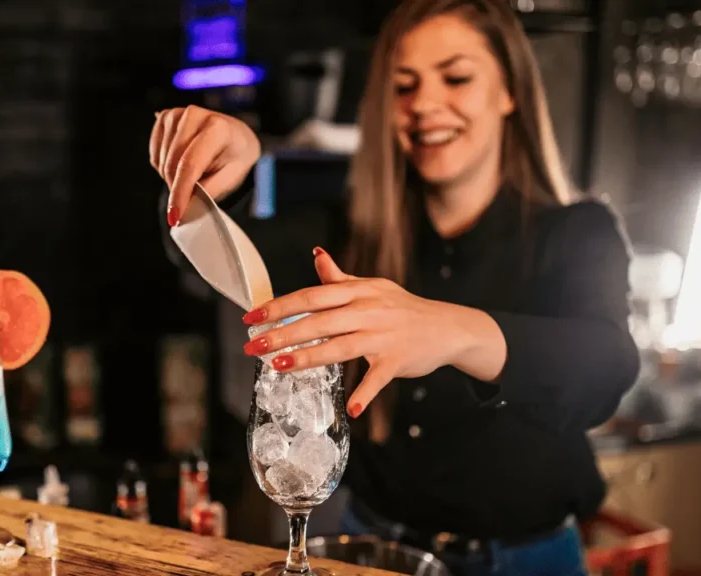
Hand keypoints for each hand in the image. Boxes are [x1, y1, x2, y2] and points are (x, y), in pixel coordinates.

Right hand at [149, 106, 260, 226]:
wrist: (235, 137)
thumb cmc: (234, 157)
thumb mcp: (230, 178)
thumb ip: (207, 192)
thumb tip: (184, 207)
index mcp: (218, 128)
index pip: (190, 164)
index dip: (180, 192)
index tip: (174, 216)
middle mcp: (194, 115)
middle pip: (172, 163)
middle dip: (177, 187)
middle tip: (191, 196)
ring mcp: (176, 114)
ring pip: (161, 161)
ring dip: (172, 177)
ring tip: (193, 174)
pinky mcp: (164, 117)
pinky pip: (155, 155)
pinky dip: (164, 167)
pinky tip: (181, 163)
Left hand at [241, 248, 497, 417]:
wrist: (449, 326)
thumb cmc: (403, 308)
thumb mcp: (373, 287)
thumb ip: (340, 278)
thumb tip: (317, 255)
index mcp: (358, 290)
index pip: (311, 296)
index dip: (279, 306)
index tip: (252, 317)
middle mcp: (368, 309)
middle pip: (319, 321)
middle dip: (283, 334)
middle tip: (253, 346)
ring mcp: (384, 335)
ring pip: (340, 346)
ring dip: (308, 357)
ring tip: (279, 367)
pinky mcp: (399, 359)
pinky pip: (379, 378)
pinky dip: (366, 393)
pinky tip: (351, 408)